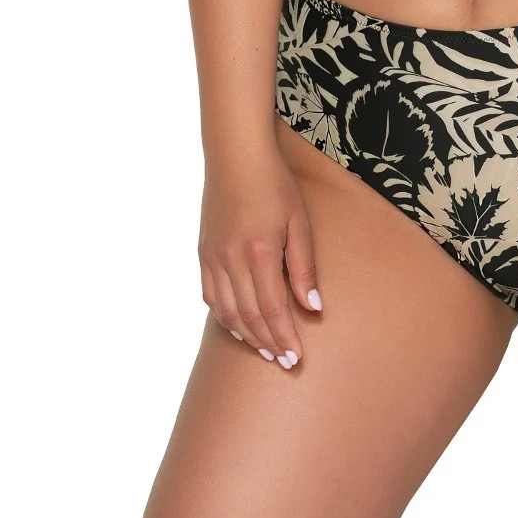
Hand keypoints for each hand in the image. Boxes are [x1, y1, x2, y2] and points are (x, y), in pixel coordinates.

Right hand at [198, 143, 321, 369]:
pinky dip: (225, 316)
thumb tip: (313, 307)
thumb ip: (304, 266)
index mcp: (260, 252)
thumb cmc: (275, 183)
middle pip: (250, 316)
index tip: (296, 359)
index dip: (285, 337)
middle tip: (284, 362)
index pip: (273, 309)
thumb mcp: (299, 221)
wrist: (236, 155)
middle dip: (268, 342)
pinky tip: (238, 325)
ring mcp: (214, 257)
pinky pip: (211, 295)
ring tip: (265, 349)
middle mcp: (232, 260)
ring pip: (228, 311)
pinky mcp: (204, 252)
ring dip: (247, 335)